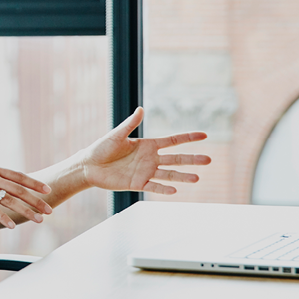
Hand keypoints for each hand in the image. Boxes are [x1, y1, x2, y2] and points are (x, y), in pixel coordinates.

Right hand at [0, 149, 52, 228]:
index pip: (18, 176)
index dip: (34, 183)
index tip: (47, 189)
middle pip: (19, 190)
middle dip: (36, 200)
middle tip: (50, 209)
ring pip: (10, 200)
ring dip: (26, 211)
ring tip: (39, 219)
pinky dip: (3, 217)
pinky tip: (12, 226)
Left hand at [81, 107, 211, 193]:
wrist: (89, 166)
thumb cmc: (101, 148)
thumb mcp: (116, 135)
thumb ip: (130, 124)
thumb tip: (141, 109)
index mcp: (148, 145)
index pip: (173, 141)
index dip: (188, 138)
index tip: (204, 135)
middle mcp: (150, 159)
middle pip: (176, 159)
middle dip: (192, 159)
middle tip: (209, 160)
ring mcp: (145, 172)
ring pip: (168, 174)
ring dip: (182, 176)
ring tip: (197, 178)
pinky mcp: (137, 184)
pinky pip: (153, 186)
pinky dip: (163, 188)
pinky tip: (174, 190)